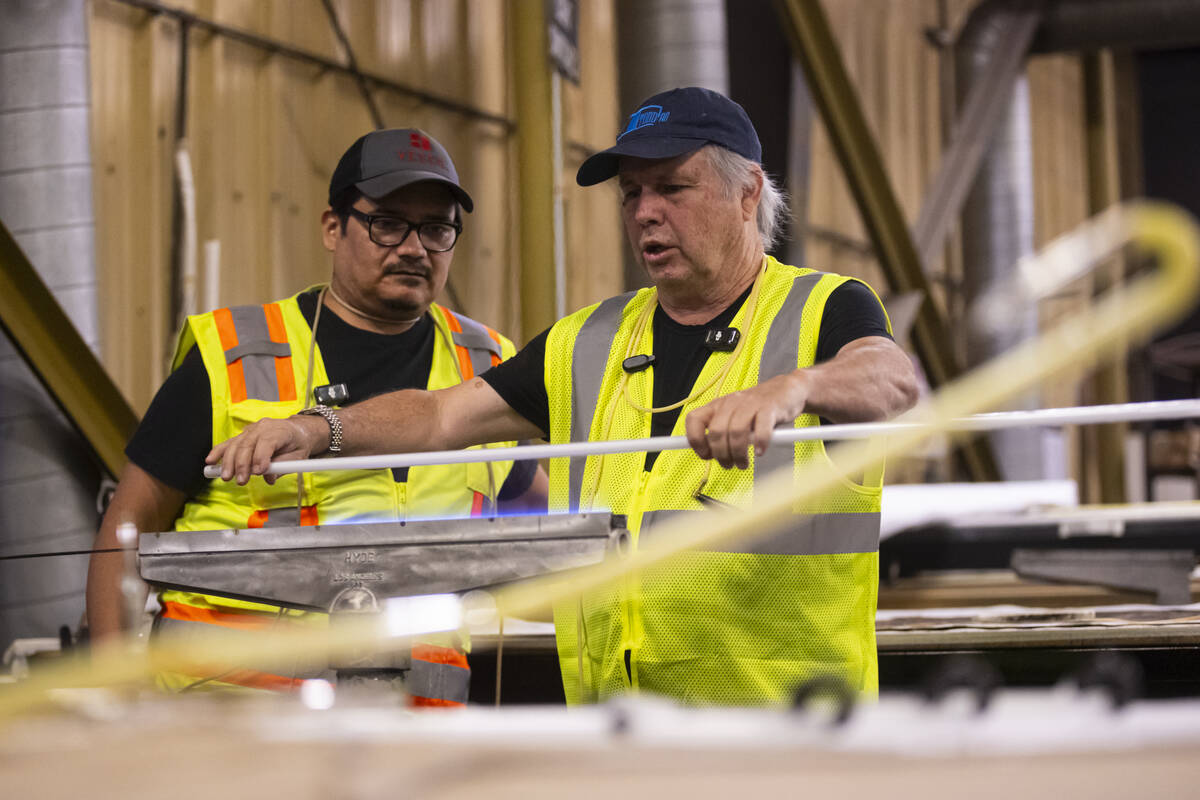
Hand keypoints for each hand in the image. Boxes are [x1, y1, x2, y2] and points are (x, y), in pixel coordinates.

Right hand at [205, 415, 326, 484]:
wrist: (296, 431)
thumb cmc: (298, 444)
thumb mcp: (298, 457)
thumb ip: (284, 467)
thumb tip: (268, 478)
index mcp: (280, 430)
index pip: (268, 442)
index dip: (261, 456)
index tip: (258, 472)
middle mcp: (263, 427)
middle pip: (248, 444)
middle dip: (243, 464)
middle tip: (241, 480)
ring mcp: (251, 430)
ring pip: (236, 444)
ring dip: (229, 462)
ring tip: (227, 477)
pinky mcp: (243, 435)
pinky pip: (229, 443)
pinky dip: (219, 452)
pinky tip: (210, 461)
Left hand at [684, 372, 809, 468]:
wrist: (788, 391)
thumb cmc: (760, 409)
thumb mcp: (735, 417)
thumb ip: (723, 432)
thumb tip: (710, 453)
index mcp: (718, 405)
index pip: (694, 420)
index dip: (696, 441)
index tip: (707, 455)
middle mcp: (731, 403)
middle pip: (717, 432)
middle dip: (721, 454)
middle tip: (729, 464)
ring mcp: (750, 403)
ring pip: (736, 432)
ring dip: (738, 453)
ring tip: (743, 463)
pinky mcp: (770, 407)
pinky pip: (761, 429)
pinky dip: (760, 443)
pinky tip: (760, 451)